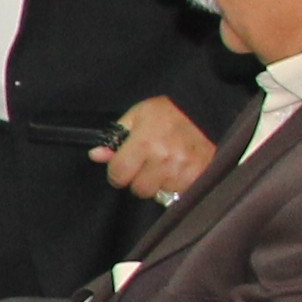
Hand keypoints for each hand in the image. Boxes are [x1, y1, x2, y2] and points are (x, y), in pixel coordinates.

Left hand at [97, 96, 216, 203]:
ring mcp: (182, 168)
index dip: (117, 172)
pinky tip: (179, 169)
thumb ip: (116, 137)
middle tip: (147, 165)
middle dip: (139, 179)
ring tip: (166, 164)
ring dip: (159, 182)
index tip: (122, 168)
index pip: (118, 175)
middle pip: (139, 189)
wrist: (205, 109)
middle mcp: (163, 158)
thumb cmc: (168, 111)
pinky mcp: (199, 175)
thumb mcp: (137, 116)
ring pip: (160, 192)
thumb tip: (96, 155)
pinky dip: (177, 184)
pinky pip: (179, 192)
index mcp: (144, 143)